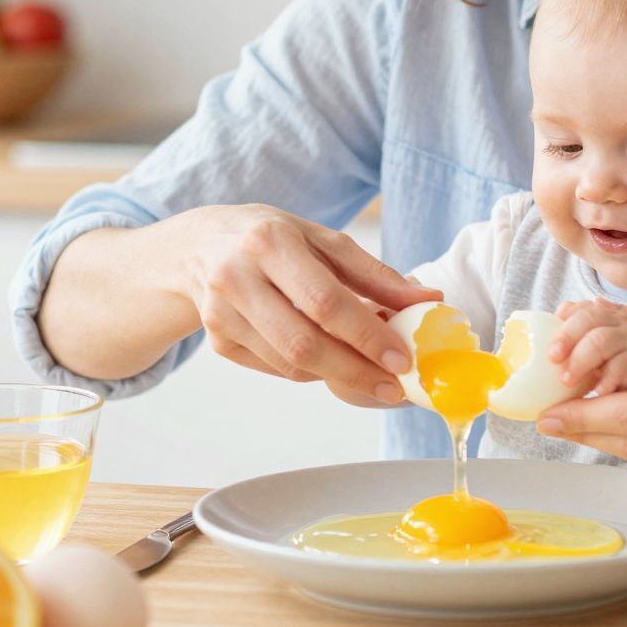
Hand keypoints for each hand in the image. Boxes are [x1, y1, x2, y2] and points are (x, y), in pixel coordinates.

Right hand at [181, 205, 439, 406]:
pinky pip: (274, 368)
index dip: (366, 335)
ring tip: (368, 371)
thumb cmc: (272, 238)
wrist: (198, 246)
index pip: (324, 301)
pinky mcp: (217, 340)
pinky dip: (308, 370)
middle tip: (392, 388)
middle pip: (302, 344)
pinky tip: (326, 358)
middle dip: (354, 372)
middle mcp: (237, 278)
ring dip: (335, 374)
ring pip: (289, 364)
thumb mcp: (321, 239)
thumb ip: (375, 273)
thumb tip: (428, 299)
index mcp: (269, 242)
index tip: (400, 360)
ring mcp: (220, 314)